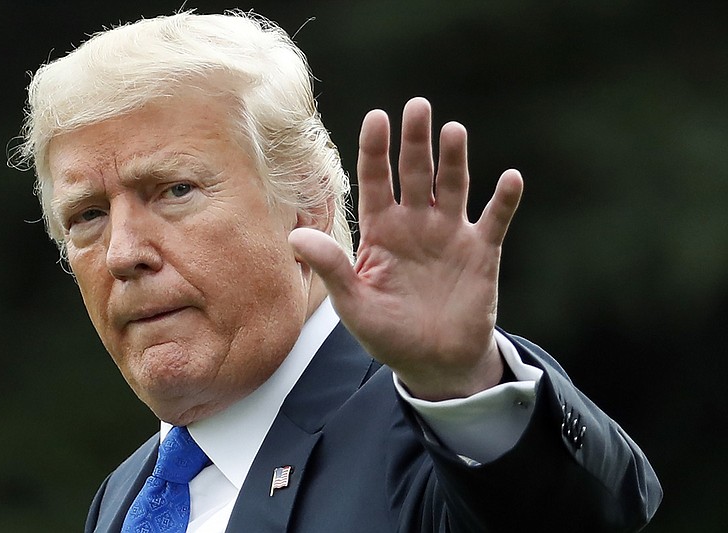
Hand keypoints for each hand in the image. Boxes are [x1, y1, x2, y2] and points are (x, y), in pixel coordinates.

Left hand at [289, 97, 522, 399]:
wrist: (434, 363)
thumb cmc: (388, 334)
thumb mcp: (354, 305)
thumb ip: (332, 268)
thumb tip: (295, 235)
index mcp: (381, 231)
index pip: (375, 180)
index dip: (375, 150)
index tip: (376, 117)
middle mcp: (415, 223)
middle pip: (415, 173)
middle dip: (415, 141)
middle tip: (417, 106)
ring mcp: (450, 234)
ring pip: (453, 186)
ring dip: (454, 160)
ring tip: (453, 131)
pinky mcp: (481, 252)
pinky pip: (495, 220)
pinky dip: (504, 200)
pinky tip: (511, 179)